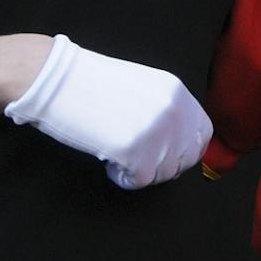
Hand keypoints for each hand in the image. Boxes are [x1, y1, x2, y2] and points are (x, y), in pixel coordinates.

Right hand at [3, 34, 212, 188]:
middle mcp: (174, 111)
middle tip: (139, 161)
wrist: (58, 80)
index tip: (167, 156)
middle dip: (165, 165)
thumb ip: (165, 109)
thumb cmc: (92, 84)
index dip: (187, 150)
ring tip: (119, 156)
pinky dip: (125, 178)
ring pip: (164, 172)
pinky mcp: (134, 150)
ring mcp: (156, 131)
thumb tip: (176, 141)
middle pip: (187, 157)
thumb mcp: (144, 86)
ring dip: (143, 171)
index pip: (202, 133)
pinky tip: (110, 163)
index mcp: (177, 92)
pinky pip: (140, 180)